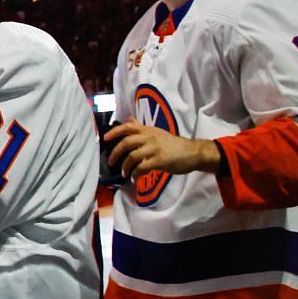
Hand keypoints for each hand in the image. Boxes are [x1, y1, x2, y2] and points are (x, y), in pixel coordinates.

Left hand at [104, 122, 222, 179]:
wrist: (193, 152)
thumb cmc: (173, 144)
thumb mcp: (157, 132)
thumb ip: (142, 128)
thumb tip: (128, 120)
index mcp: (148, 130)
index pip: (128, 127)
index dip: (114, 132)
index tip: (105, 138)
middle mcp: (150, 137)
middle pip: (126, 143)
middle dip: (115, 153)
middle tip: (111, 162)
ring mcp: (155, 149)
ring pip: (132, 157)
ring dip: (125, 167)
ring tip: (124, 173)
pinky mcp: (160, 161)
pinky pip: (142, 168)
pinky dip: (135, 174)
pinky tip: (135, 178)